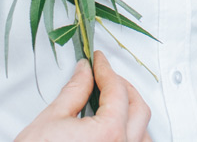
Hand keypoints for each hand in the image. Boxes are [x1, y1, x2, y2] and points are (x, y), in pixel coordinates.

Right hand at [15, 51, 150, 141]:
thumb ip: (74, 90)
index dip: (106, 70)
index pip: (117, 91)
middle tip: (105, 76)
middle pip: (138, 109)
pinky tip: (119, 127)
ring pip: (144, 132)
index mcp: (109, 133)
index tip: (99, 61)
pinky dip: (133, 134)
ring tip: (114, 99)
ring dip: (132, 112)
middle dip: (123, 88)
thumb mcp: (52, 119)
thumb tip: (84, 72)